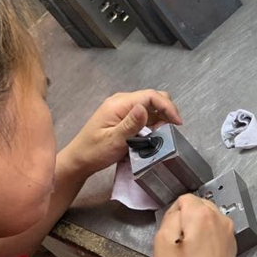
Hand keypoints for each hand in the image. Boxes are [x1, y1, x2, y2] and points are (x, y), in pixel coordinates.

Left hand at [61, 90, 182, 177]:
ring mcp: (123, 108)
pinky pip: (145, 114)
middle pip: (153, 97)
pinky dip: (155, 122)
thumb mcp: (114, 140)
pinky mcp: (125, 116)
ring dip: (162, 117)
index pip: (150, 96)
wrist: (79, 160)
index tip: (177, 123)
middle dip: (167, 110)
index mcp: (119, 104)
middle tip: (171, 129)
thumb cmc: (94, 152)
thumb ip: (130, 124)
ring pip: (151, 105)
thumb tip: (144, 109)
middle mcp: (122, 101)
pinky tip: (154, 134)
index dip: (167, 107)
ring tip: (162, 134)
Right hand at [154, 194, 237, 256]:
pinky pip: (215, 233)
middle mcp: (222, 220)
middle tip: (177, 245)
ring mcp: (230, 234)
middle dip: (186, 219)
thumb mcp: (162, 244)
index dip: (173, 214)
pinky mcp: (232, 247)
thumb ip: (169, 218)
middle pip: (199, 206)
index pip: (184, 199)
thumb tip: (177, 211)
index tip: (170, 233)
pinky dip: (206, 239)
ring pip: (208, 219)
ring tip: (188, 253)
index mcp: (203, 216)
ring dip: (196, 229)